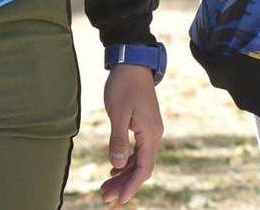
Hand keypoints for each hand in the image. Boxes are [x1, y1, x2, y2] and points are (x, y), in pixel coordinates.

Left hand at [99, 65, 162, 206]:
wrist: (132, 62)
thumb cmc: (124, 85)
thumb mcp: (118, 112)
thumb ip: (119, 140)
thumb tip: (118, 165)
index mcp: (150, 133)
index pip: (144, 168)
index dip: (131, 186)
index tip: (119, 200)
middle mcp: (154, 135)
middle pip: (141, 167)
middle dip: (124, 184)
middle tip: (105, 198)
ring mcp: (150, 130)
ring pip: (138, 160)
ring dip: (123, 174)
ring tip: (105, 188)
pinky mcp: (144, 126)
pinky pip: (137, 150)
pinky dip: (126, 162)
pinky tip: (114, 170)